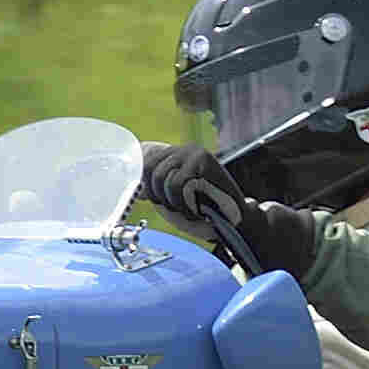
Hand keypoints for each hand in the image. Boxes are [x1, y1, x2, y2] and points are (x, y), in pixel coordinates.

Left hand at [140, 144, 316, 276]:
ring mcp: (193, 152)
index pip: (143, 161)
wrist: (237, 218)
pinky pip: (178, 184)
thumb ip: (155, 188)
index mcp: (175, 155)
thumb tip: (131, 186)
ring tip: (189, 208)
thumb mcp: (173, 198)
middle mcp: (183, 149)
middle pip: (148, 168)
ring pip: (162, 177)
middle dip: (157, 195)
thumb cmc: (204, 211)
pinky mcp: (203, 160)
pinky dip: (184, 203)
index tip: (147, 197)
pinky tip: (196, 209)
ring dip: (173, 201)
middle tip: (175, 207)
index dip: (141, 182)